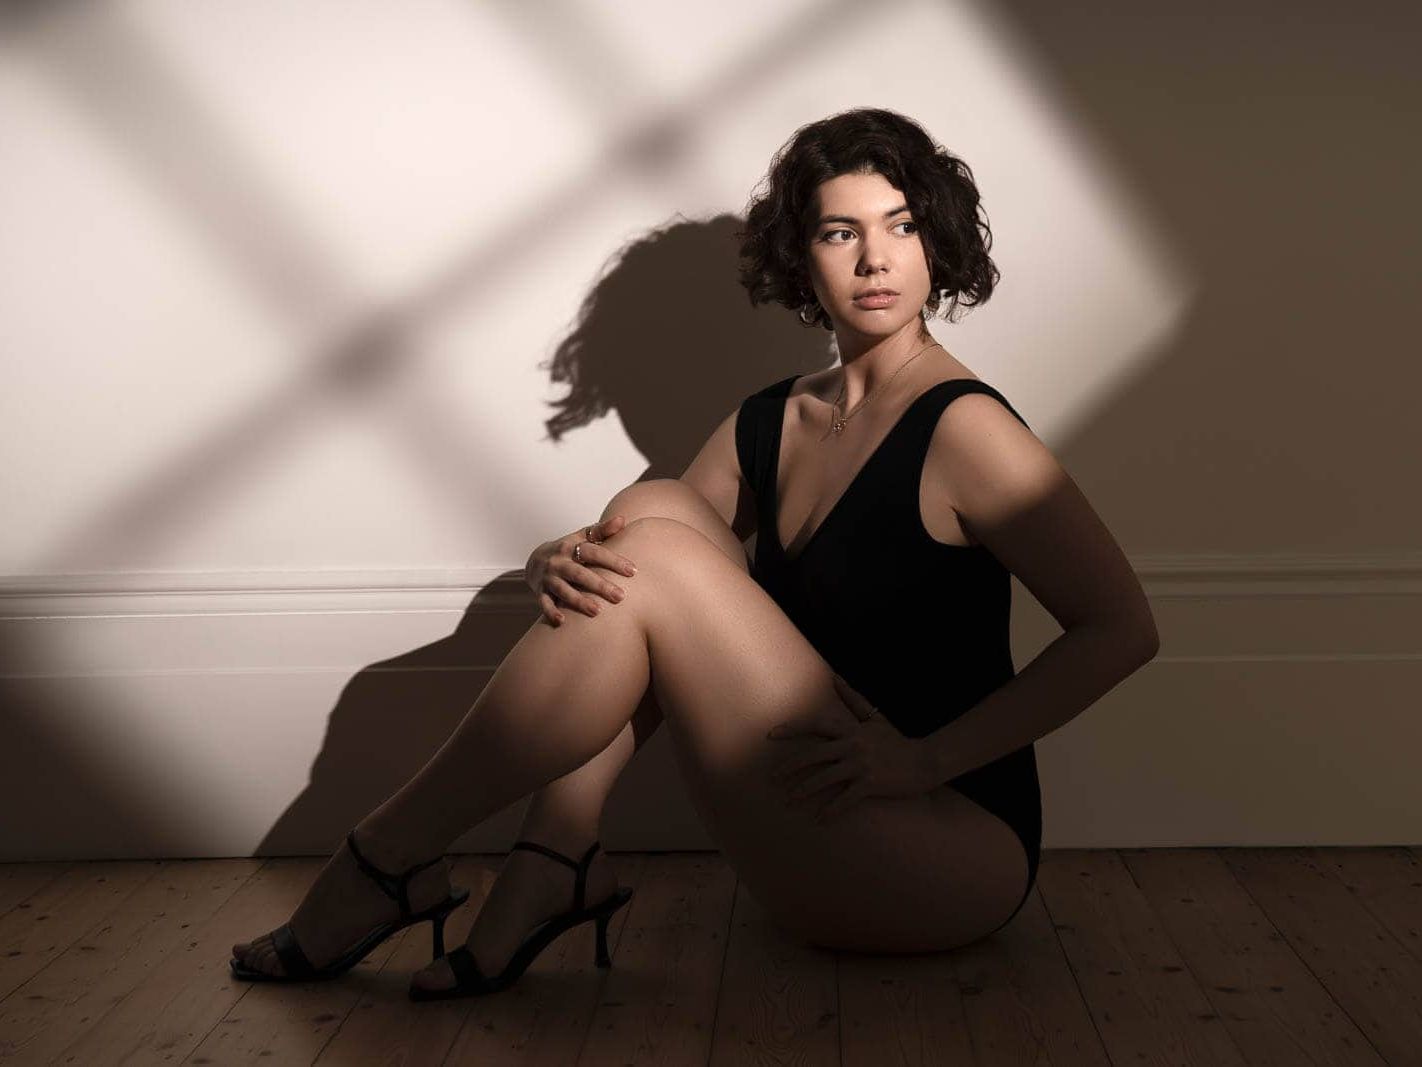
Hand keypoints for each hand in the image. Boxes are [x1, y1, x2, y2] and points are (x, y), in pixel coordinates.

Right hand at [525, 515, 638, 625]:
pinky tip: (562, 621)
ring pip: (564, 590)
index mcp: (571, 547)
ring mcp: (548, 577)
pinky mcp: (540, 591)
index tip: (633, 571)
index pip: (594, 552)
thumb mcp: (582, 537)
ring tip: (597, 611)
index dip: (613, 561)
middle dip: (600, 585)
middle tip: (620, 597)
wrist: (535, 560)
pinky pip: (544, 603)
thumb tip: (622, 519)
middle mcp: (559, 561)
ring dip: (579, 601)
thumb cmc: (567, 549)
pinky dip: (551, 611)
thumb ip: (602, 530)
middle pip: (580, 573)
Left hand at [765, 673, 938, 821]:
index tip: (770, 735)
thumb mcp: (875, 718)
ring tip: (788, 800)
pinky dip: (831, 810)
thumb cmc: (897, 741)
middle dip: (789, 767)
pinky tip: (819, 819)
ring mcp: (862, 764)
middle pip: (813, 755)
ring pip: (825, 778)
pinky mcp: (872, 783)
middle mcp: (853, 745)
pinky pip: (846, 799)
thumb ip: (853, 699)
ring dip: (804, 790)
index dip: (792, 729)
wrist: (926, 760)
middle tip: (772, 779)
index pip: (815, 725)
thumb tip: (835, 676)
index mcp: (851, 729)